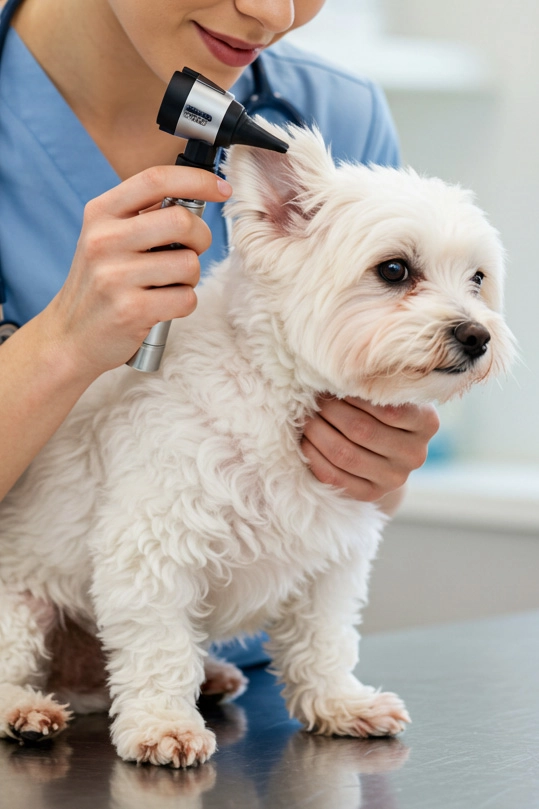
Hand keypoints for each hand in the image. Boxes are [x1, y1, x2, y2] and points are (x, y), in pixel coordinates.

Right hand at [42, 166, 232, 378]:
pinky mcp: (130, 310)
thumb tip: (197, 195)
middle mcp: (104, 240)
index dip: (198, 180)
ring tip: (168, 285)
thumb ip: (144, 216)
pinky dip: (184, 304)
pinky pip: (186, 298)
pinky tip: (163, 307)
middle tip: (190, 252)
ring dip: (190, 277)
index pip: (156, 179)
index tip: (222, 188)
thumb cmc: (102, 285)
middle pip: (182, 221)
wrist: (70, 336)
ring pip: (189, 264)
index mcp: (101, 213)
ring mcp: (115, 276)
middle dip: (200, 238)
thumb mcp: (108, 239)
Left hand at [301, 395, 439, 504]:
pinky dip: (314, 456)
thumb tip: (337, 372)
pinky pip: (334, 477)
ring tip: (307, 417)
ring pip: (345, 454)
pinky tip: (306, 441)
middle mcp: (416, 454)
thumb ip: (374, 385)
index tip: (335, 383)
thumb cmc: (383, 410)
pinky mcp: (371, 494)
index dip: (354, 395)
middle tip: (315, 400)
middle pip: (362, 430)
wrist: (387, 452)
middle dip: (331, 411)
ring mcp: (395, 478)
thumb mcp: (390, 394)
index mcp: (426, 423)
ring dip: (317, 432)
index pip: (388, 409)